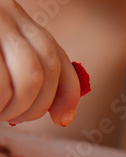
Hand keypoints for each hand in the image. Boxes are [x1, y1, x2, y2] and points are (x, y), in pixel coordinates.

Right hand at [0, 0, 79, 125]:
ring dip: (19, 109)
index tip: (62, 120)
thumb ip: (26, 72)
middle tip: (16, 119)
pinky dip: (1, 104)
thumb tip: (62, 116)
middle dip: (37, 107)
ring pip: (30, 78)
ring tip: (3, 114)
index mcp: (19, 21)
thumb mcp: (3, 55)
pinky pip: (2, 83)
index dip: (67, 94)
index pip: (56, 57)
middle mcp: (9, 15)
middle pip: (47, 69)